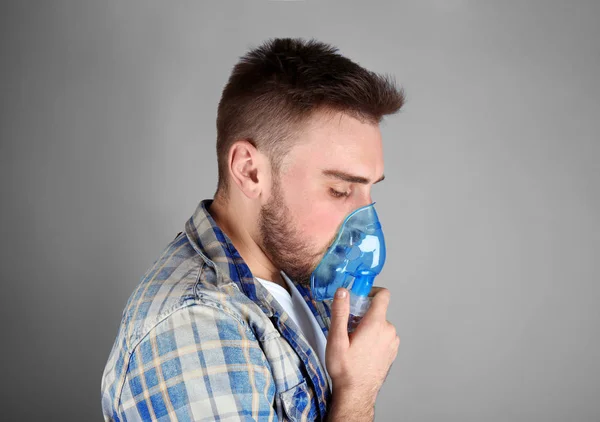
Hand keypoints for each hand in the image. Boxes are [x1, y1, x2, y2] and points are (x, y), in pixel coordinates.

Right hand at [326, 286, 399, 406]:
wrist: (356, 393)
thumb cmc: (345, 368)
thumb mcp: (336, 338)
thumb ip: (340, 312)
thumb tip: (342, 291)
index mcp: (376, 324)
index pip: (383, 295)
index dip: (371, 291)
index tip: (360, 297)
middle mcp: (389, 330)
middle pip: (378, 311)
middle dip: (363, 314)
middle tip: (349, 328)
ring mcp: (393, 341)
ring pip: (380, 324)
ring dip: (369, 327)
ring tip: (355, 342)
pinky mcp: (393, 351)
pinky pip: (384, 336)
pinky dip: (375, 337)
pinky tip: (363, 350)